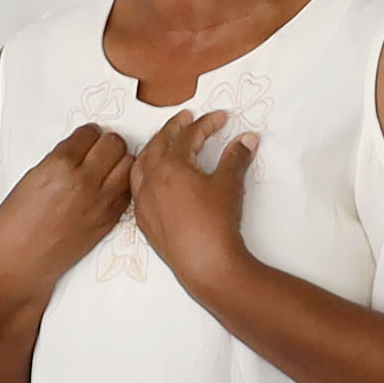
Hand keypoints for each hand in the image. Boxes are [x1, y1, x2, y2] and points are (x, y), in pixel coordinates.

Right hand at [0, 121, 136, 296]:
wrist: (21, 265)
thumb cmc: (14, 227)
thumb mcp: (30, 179)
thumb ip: (56, 161)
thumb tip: (76, 152)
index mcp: (60, 165)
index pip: (89, 133)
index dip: (86, 135)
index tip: (83, 140)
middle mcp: (85, 181)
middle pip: (114, 144)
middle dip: (106, 143)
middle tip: (97, 150)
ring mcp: (100, 202)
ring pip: (128, 164)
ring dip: (119, 162)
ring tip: (105, 168)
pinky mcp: (109, 220)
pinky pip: (127, 191)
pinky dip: (121, 185)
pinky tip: (108, 189)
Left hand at [132, 104, 254, 283]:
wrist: (206, 264)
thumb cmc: (216, 223)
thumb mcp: (230, 184)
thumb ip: (236, 157)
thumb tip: (246, 140)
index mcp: (171, 167)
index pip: (188, 136)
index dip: (206, 124)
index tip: (220, 118)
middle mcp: (151, 181)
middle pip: (159, 144)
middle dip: (174, 128)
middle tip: (187, 119)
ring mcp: (144, 202)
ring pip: (141, 165)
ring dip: (154, 149)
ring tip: (165, 142)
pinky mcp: (144, 221)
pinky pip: (137, 189)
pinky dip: (144, 175)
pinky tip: (153, 178)